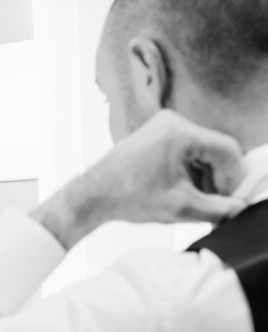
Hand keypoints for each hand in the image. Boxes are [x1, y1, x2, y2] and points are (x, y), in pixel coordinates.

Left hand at [32, 110, 247, 248]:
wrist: (91, 196)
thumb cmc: (127, 198)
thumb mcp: (180, 208)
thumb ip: (218, 209)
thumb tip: (240, 210)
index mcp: (180, 132)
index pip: (227, 150)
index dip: (234, 178)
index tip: (231, 200)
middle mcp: (172, 122)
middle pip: (214, 150)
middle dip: (218, 179)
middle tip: (215, 205)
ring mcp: (162, 126)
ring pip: (201, 152)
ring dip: (204, 177)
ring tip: (195, 201)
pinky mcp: (154, 135)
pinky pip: (185, 151)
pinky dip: (189, 172)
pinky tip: (181, 191)